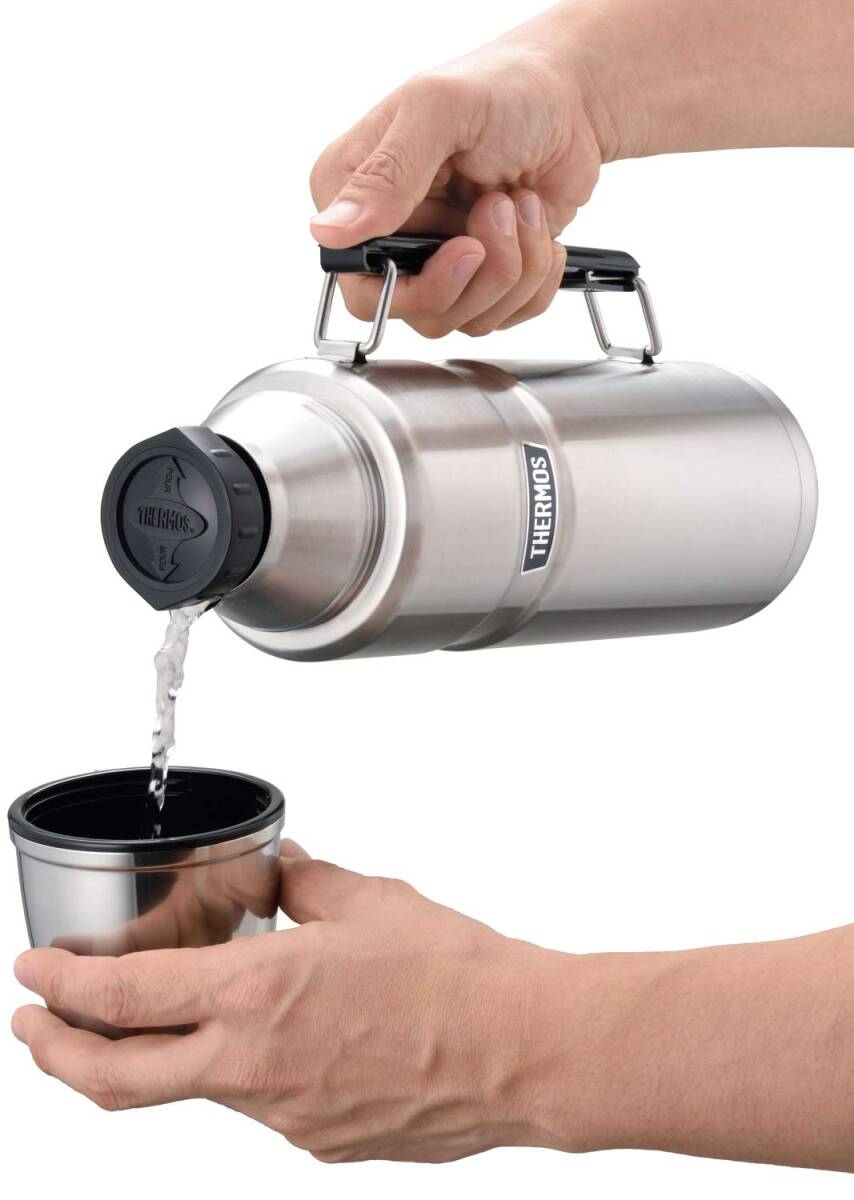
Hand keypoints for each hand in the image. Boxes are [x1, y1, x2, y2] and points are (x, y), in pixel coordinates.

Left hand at [11, 841, 572, 1162]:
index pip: (121, 998)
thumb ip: (305, 883)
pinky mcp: (316, 1143)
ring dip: (152, 1058)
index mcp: (257, 993)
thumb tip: (280, 868)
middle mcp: (253, 1066)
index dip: (61, 987)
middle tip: (33, 1027)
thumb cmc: (457, 974)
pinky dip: (232, 1072)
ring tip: (154, 1020)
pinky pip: (253, 1106)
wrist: (524, 1050)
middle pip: (114, 1079)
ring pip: (188, 1090)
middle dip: (55, 1053)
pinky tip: (264, 1040)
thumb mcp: (369, 902)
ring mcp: (282, 1116)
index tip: (31, 975)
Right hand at [309, 9, 606, 336]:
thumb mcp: (439, 111)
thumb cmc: (506, 85)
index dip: (413, 289)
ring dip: (514, 269)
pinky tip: (537, 230)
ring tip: (522, 206)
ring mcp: (438, 258)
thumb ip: (386, 174)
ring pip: (466, 319)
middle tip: (501, 211)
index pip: (360, 287)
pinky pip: (504, 317)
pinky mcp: (482, 275)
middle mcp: (391, 233)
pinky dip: (535, 280)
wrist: (571, 98)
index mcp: (355, 192)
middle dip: (478, 275)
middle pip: (420, 312)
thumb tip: (329, 231)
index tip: (464, 250)